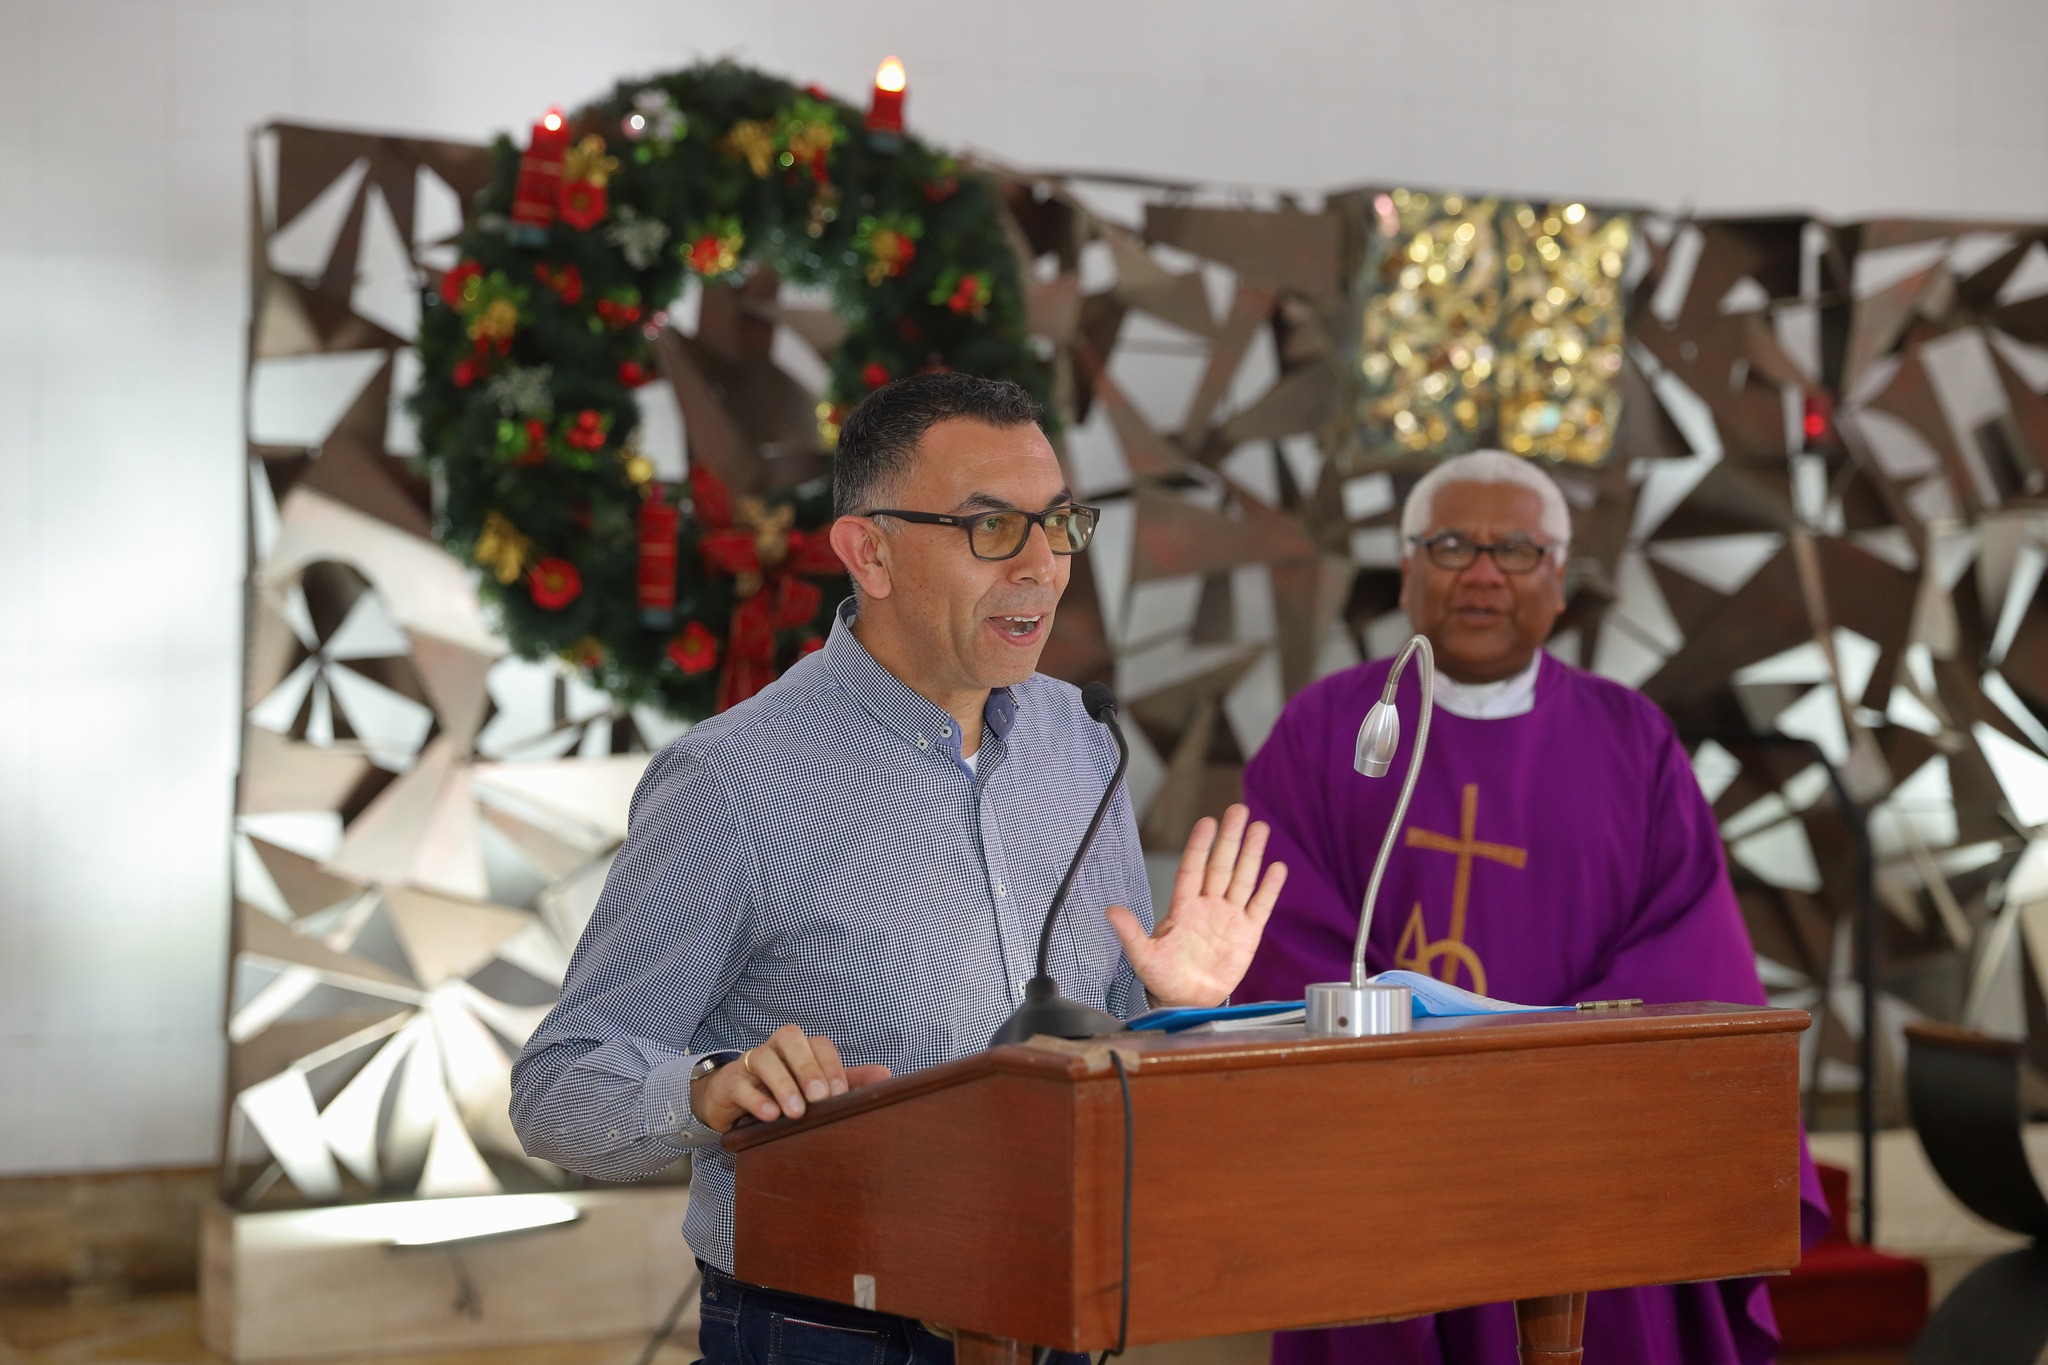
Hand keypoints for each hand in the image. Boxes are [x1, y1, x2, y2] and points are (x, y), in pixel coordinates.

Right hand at [691, 1023, 892, 1132]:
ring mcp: (749, 1063)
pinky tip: (769, 1115)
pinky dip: (755, 1098)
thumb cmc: (781, 1091)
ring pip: (763, 1058)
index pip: (818, 1044)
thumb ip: (849, 1082)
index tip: (840, 1094)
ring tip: (795, 1112)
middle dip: (807, 1067)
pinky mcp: (729, 1084)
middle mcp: (775, 1048)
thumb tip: (887, 1076)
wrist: (732, 1100)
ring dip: (782, 1084)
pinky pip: (739, 1084)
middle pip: (790, 1038)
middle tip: (819, 1098)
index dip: (830, 1066)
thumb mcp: (815, 1088)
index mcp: (799, 1047)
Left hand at [1105, 803, 1285, 1009]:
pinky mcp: (1248, 933)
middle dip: (1230, 839)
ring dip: (1251, 854)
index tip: (1207, 823)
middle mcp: (1208, 905)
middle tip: (1238, 810)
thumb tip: (1110, 911)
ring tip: (1260, 828)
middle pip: (1221, 866)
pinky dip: (1269, 888)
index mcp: (1183, 907)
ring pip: (1242, 879)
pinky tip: (1277, 868)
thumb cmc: (1164, 976)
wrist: (1188, 1001)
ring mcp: (1229, 916)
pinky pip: (1260, 906)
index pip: (1192, 869)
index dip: (1199, 847)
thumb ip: (1130, 933)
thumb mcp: (1143, 956)